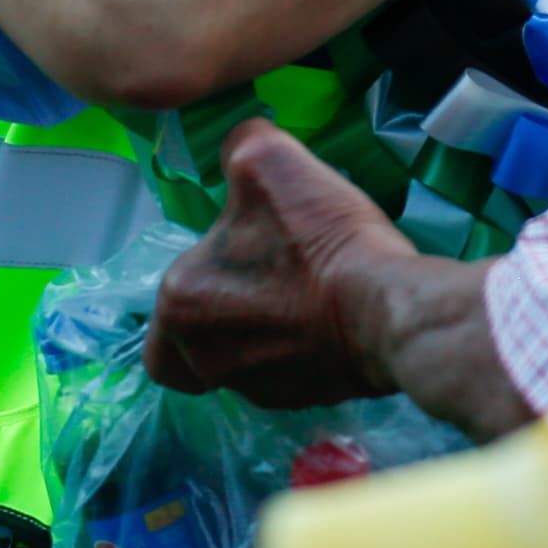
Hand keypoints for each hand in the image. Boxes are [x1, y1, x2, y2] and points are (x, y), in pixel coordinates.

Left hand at [149, 119, 410, 406]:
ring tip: (306, 294)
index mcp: (180, 307)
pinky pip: (290, 378)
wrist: (387, 309)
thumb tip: (235, 146)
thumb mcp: (266, 160)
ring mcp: (260, 390)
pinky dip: (303, 353)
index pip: (159, 319)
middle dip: (226, 319)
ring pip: (244, 365)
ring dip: (266, 335)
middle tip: (265, 281)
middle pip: (200, 347)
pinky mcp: (308, 402)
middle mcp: (207, 360)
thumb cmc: (316, 239)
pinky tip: (331, 317)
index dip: (186, 294)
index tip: (222, 269)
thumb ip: (236, 146)